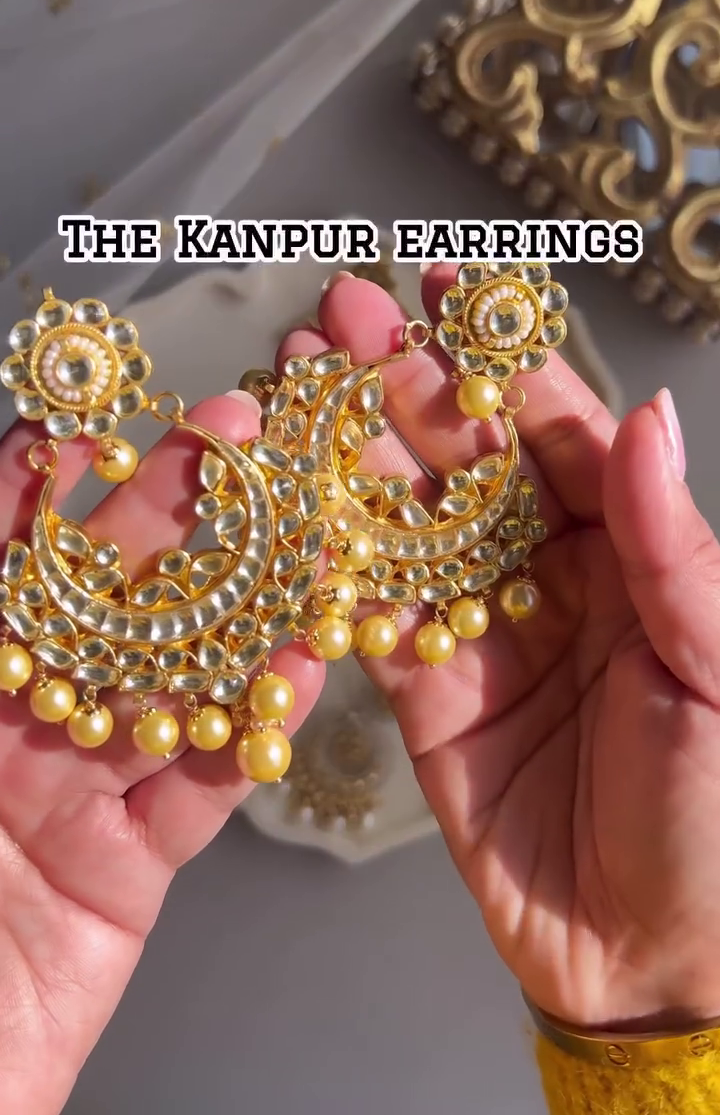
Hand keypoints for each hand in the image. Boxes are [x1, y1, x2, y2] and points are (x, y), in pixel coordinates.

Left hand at [0, 394, 323, 1114]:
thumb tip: (3, 473)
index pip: (7, 562)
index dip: (43, 487)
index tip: (95, 420)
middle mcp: (15, 720)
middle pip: (105, 604)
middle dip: (170, 516)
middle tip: (236, 440)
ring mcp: (71, 792)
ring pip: (168, 687)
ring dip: (237, 616)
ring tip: (298, 542)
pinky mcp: (123, 871)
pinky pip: (197, 790)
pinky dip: (250, 732)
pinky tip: (296, 672)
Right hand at [282, 269, 719, 1031]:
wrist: (655, 958)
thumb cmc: (719, 813)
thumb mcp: (716, 669)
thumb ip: (673, 548)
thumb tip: (644, 418)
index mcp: (630, 551)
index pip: (555, 433)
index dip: (497, 360)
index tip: (444, 290)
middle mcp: (550, 576)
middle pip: (465, 463)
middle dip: (402, 386)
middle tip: (339, 320)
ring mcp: (481, 632)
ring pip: (406, 525)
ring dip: (350, 457)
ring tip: (293, 387)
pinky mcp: (426, 697)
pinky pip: (371, 621)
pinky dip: (329, 569)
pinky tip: (285, 508)